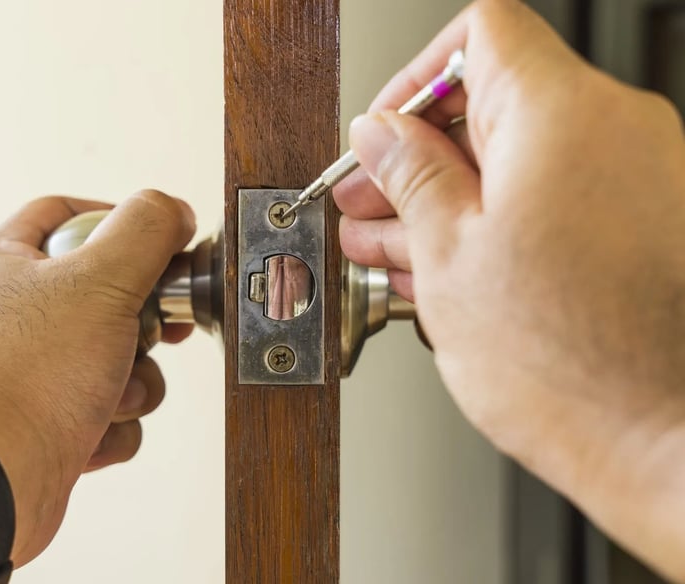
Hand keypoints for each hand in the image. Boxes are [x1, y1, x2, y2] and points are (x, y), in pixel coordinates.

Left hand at [0, 190, 195, 566]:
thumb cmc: (21, 380)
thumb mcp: (98, 281)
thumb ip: (144, 232)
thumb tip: (172, 209)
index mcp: (5, 264)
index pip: (66, 215)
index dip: (119, 221)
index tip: (161, 242)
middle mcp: (14, 316)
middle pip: (106, 292)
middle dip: (143, 318)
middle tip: (158, 323)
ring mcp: (34, 372)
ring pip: (118, 356)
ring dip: (135, 379)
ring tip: (113, 392)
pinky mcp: (53, 420)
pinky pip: (111, 409)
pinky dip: (116, 421)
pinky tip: (94, 429)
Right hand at [335, 0, 684, 579]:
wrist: (669, 444)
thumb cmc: (572, 367)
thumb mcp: (449, 257)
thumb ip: (410, 177)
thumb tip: (381, 135)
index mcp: (562, 114)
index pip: (477, 35)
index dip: (413, 81)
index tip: (382, 134)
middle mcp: (616, 129)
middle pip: (494, 106)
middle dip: (418, 157)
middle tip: (370, 204)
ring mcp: (639, 178)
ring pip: (520, 162)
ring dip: (450, 198)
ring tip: (392, 246)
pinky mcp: (645, 227)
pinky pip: (556, 200)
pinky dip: (499, 223)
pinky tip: (446, 264)